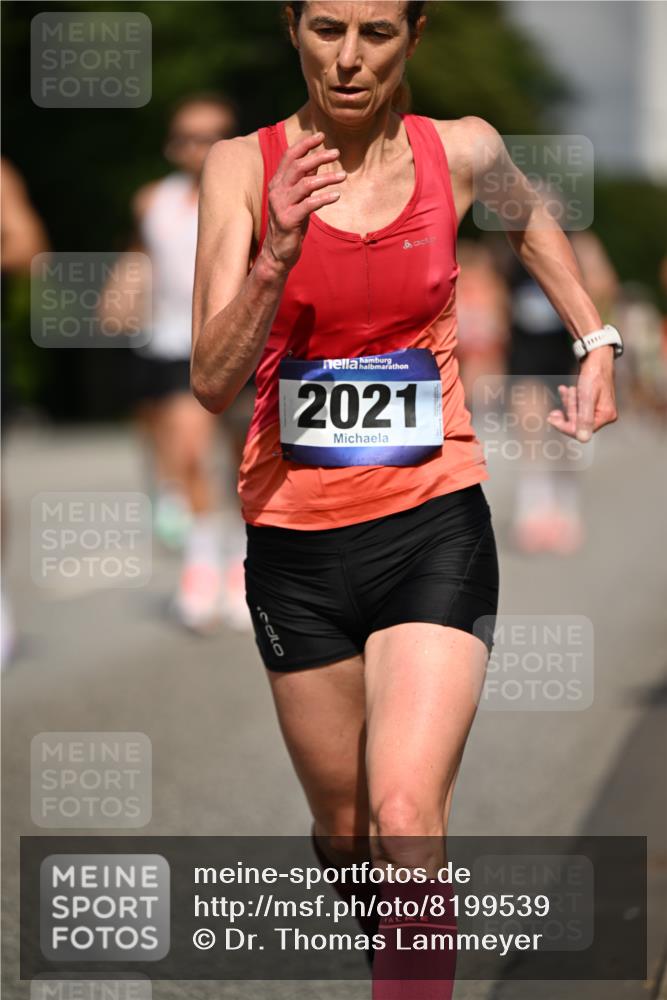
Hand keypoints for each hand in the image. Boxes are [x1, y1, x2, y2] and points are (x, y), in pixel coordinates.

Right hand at [261, 130, 345, 273]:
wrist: (278, 252)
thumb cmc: (291, 223)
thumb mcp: (298, 199)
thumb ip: (304, 180)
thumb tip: (316, 161)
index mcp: (278, 183)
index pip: (289, 157)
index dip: (305, 145)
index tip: (321, 136)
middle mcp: (277, 191)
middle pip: (298, 166)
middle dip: (318, 156)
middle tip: (337, 153)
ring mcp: (281, 205)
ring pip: (305, 184)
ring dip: (326, 178)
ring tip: (344, 175)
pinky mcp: (288, 220)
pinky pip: (309, 205)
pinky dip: (324, 198)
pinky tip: (337, 195)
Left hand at [547, 346, 617, 441]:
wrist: (597, 356)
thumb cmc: (593, 375)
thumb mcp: (586, 397)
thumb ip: (584, 419)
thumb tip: (583, 439)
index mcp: (606, 416)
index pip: (582, 431)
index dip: (565, 426)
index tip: (551, 418)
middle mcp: (605, 415)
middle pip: (579, 423)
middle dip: (568, 411)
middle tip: (560, 399)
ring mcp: (600, 410)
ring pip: (577, 414)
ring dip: (569, 403)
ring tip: (566, 389)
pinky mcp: (594, 403)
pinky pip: (578, 406)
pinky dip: (570, 399)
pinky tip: (564, 389)